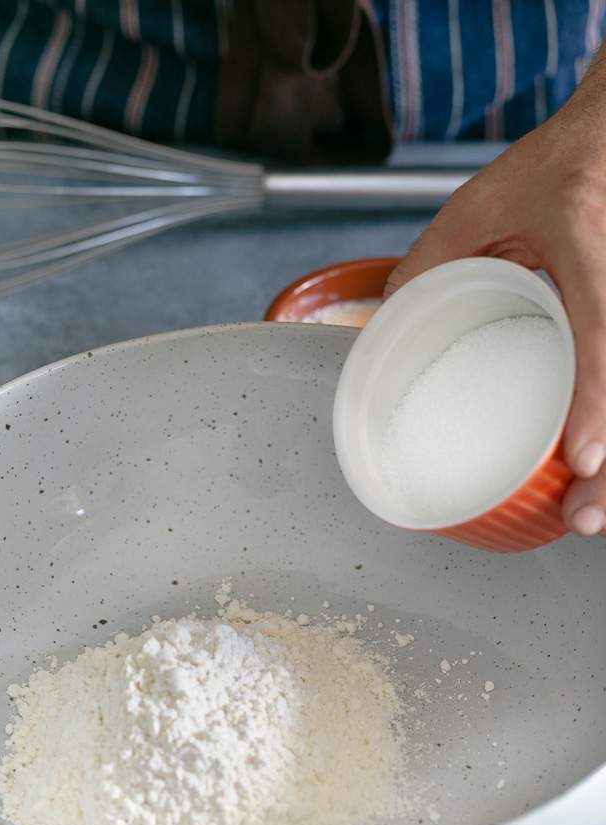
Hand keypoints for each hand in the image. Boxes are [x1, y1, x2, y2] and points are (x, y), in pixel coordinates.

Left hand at [384, 50, 605, 536]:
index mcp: (592, 249)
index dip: (596, 402)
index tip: (584, 459)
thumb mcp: (484, 201)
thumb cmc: (560, 160)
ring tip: (588, 510)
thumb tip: (387, 316)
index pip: (604, 335)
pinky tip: (597, 468)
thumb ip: (433, 255)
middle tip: (581, 517)